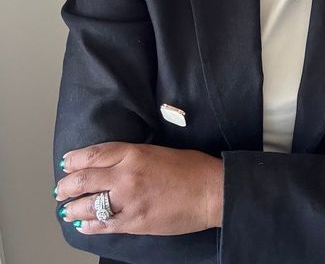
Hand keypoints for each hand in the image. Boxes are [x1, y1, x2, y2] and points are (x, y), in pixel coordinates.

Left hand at [55, 142, 223, 234]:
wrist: (209, 192)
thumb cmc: (191, 168)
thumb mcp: (157, 151)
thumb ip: (132, 157)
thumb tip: (111, 165)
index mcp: (134, 153)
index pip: (93, 155)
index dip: (75, 160)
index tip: (67, 163)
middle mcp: (126, 175)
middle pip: (84, 179)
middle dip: (67, 185)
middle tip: (61, 189)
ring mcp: (129, 201)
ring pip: (88, 205)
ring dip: (73, 208)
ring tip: (66, 210)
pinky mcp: (134, 222)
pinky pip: (103, 225)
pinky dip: (89, 226)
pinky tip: (83, 226)